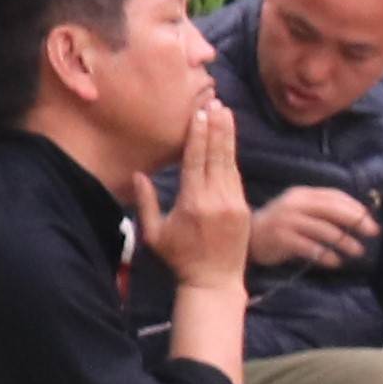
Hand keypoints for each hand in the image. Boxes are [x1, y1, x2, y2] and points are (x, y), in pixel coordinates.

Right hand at [134, 106, 251, 294]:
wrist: (213, 280)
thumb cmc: (179, 259)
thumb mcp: (154, 234)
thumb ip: (146, 203)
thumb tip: (139, 174)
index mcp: (192, 203)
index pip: (196, 160)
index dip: (199, 134)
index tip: (199, 113)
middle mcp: (215, 199)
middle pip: (217, 155)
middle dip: (217, 127)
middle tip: (216, 103)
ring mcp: (233, 203)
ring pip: (230, 162)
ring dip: (228, 136)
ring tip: (226, 113)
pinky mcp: (244, 208)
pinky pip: (236, 176)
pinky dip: (232, 156)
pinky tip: (229, 141)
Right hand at [240, 184, 375, 269]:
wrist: (246, 238)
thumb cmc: (279, 225)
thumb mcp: (299, 210)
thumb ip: (321, 210)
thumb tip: (357, 217)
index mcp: (302, 194)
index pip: (334, 196)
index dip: (355, 207)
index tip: (370, 219)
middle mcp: (295, 204)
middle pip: (332, 210)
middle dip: (355, 221)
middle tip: (372, 232)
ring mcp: (286, 221)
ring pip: (323, 230)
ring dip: (344, 241)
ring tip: (357, 251)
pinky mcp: (280, 238)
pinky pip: (309, 247)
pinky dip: (324, 255)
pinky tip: (335, 262)